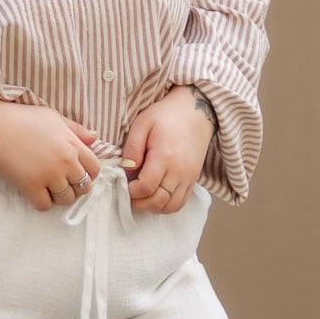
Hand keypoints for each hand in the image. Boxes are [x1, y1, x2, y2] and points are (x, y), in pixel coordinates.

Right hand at [0, 97, 99, 209]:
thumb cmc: (23, 119)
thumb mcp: (54, 117)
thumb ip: (76, 129)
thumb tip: (95, 138)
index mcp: (72, 145)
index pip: (94, 168)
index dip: (89, 173)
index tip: (78, 173)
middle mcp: (65, 162)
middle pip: (84, 186)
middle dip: (76, 186)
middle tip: (64, 182)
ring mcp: (49, 175)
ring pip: (66, 199)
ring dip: (60, 196)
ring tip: (50, 188)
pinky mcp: (31, 186)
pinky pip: (45, 205)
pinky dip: (42, 202)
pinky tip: (36, 192)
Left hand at [120, 85, 215, 212]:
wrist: (197, 111)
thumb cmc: (166, 115)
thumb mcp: (143, 123)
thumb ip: (132, 148)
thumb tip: (127, 170)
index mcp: (165, 156)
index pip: (146, 187)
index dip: (130, 191)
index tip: (123, 184)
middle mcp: (179, 171)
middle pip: (158, 201)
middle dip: (139, 203)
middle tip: (127, 194)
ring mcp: (188, 178)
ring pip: (170, 207)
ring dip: (152, 207)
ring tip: (141, 196)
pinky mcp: (193, 180)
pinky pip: (180, 203)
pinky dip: (165, 206)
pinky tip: (155, 195)